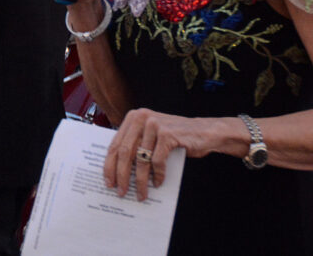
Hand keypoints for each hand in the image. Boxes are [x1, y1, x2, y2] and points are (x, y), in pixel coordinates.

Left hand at [104, 108, 225, 201]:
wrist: (204, 132)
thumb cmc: (175, 137)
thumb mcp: (150, 136)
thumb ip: (135, 145)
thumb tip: (117, 171)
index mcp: (133, 117)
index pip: (115, 144)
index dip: (110, 165)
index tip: (108, 182)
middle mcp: (141, 117)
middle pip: (125, 152)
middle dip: (121, 175)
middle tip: (121, 192)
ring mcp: (154, 124)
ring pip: (141, 159)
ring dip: (140, 181)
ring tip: (140, 194)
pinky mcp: (167, 134)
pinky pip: (157, 161)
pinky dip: (157, 175)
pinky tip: (158, 183)